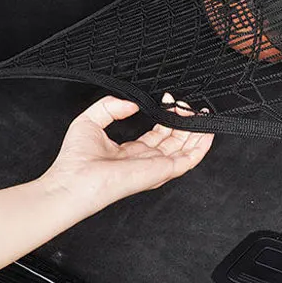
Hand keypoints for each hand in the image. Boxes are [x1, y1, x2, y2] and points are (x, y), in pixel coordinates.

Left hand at [41, 93, 213, 215]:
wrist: (73, 181)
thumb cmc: (75, 160)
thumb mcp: (90, 120)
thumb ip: (111, 105)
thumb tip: (133, 102)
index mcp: (131, 152)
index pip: (158, 134)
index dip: (166, 116)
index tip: (170, 100)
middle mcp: (146, 160)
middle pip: (175, 141)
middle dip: (185, 122)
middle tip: (190, 106)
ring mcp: (155, 167)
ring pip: (186, 149)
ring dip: (197, 132)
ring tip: (204, 116)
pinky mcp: (162, 171)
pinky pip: (190, 160)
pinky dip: (202, 147)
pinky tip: (208, 132)